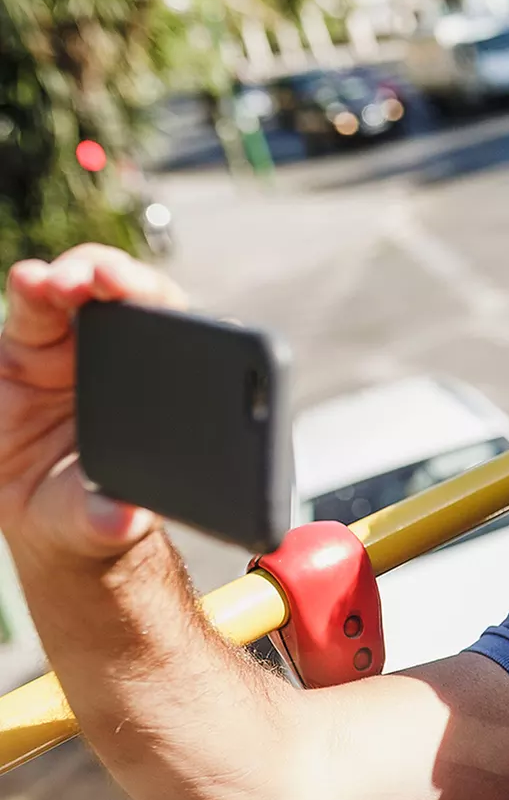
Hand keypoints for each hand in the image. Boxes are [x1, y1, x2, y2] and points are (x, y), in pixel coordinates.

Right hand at [0, 245, 187, 560]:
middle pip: (137, 300)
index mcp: (170, 394)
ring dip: (76, 276)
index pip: (187, 342)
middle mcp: (131, 359)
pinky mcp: (30, 346)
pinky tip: (30, 280)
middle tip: (107, 280)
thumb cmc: (95, 512)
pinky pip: (34, 305)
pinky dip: (33, 287)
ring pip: (84, 291)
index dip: (180, 320)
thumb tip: (122, 518)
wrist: (48, 518)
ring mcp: (78, 347)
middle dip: (125, 281)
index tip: (162, 306)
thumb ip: (110, 519)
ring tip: (59, 282)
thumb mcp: (103, 523)